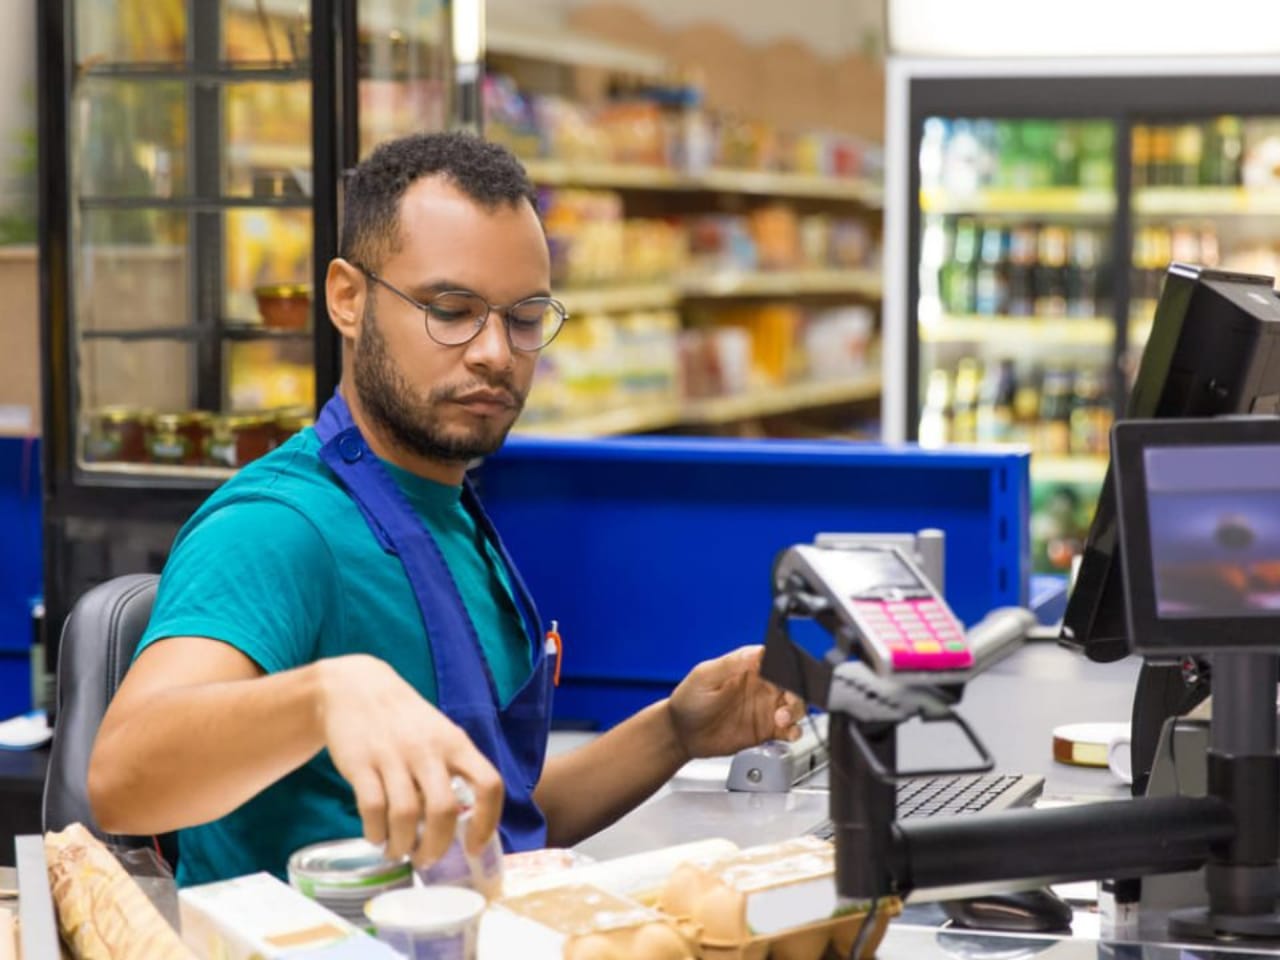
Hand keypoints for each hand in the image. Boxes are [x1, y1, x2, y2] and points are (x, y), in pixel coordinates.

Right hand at [316, 654, 502, 866]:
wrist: (357, 688)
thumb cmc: (406, 721)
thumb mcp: (439, 735)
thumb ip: (453, 771)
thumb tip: (464, 824)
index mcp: (456, 743)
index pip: (488, 784)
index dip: (487, 821)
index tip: (475, 848)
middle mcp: (428, 749)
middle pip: (443, 810)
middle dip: (436, 846)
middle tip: (427, 860)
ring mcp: (393, 755)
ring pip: (405, 815)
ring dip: (402, 845)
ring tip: (398, 852)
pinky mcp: (360, 762)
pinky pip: (371, 808)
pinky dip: (375, 832)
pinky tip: (376, 836)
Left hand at [666, 645, 805, 761]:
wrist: (681, 734)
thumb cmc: (688, 700)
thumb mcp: (705, 677)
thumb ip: (730, 664)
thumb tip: (755, 651)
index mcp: (748, 667)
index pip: (776, 660)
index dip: (786, 667)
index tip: (787, 676)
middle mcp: (761, 686)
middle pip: (792, 683)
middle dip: (796, 691)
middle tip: (787, 702)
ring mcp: (764, 708)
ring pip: (795, 705)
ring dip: (796, 711)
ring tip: (782, 719)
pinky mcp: (765, 730)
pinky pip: (789, 729)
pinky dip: (794, 731)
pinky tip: (788, 732)